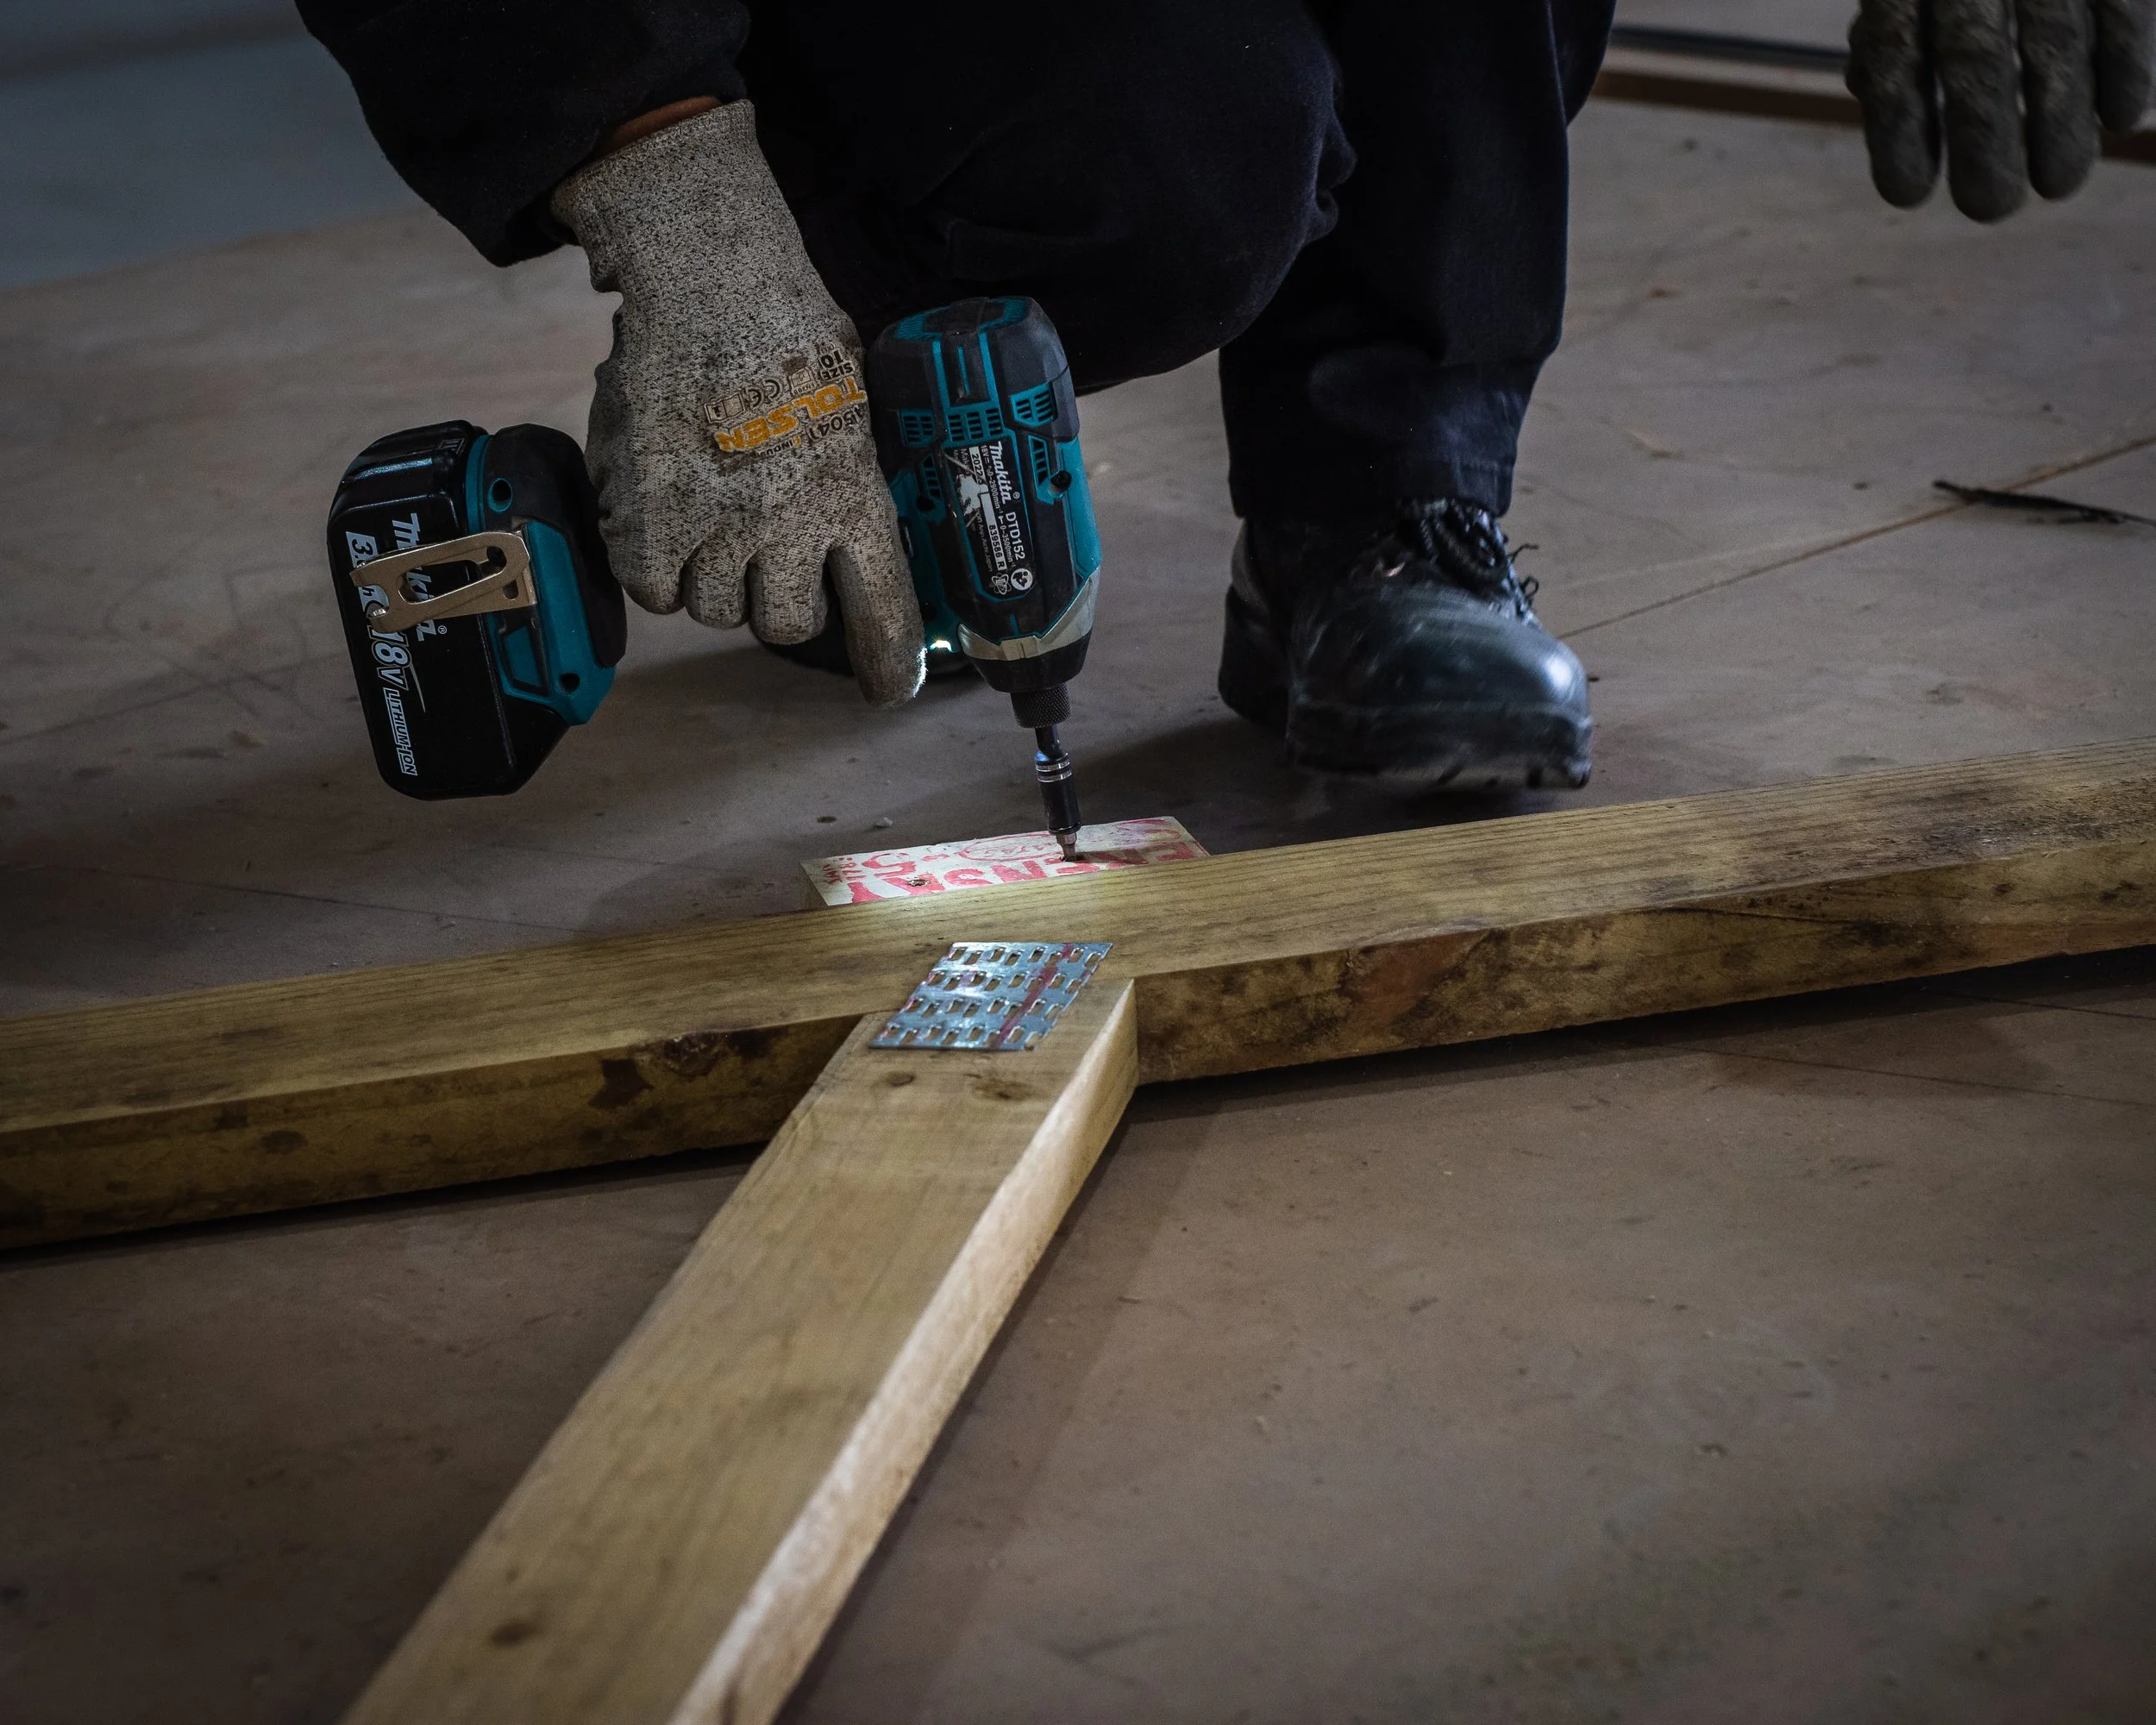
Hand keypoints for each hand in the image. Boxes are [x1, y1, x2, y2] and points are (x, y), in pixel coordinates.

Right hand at [550, 102, 923, 706]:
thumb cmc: (788, 323)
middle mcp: (792, 527)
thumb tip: (864, 519)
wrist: (709, 277)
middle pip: (787, 626)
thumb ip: (857, 472)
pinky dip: (656, 571)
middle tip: (770, 566)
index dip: (888, 664)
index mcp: (855, 498)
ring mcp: (719, 526)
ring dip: (715, 584)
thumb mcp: (858, 399)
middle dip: (780, 605)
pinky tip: (664, 530)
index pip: (885, 611)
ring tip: (712, 531)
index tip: (890, 689)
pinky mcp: (653, 517)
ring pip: (715, 611)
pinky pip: (654, 590)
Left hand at [1849, 0, 2153, 218]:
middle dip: (1982, 148)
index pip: (1895, 57)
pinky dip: (2127, 70)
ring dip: (2060, 127)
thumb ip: (1885, 26)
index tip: (1906, 196)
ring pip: (2054, 49)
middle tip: (1989, 209)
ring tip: (2059, 184)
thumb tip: (1865, 88)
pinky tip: (2124, 119)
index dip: (1898, 131)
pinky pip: (2125, 14)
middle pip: (1975, 64)